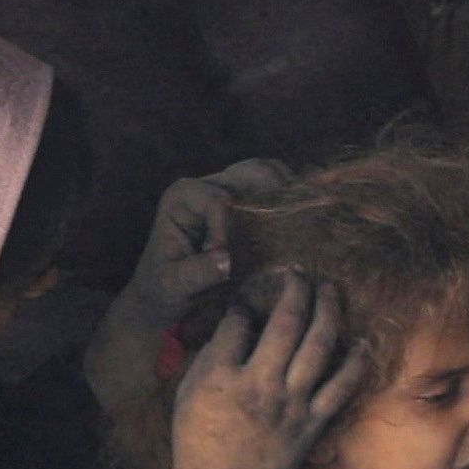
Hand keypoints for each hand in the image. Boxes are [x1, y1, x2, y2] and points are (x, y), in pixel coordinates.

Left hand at [88, 162, 290, 416]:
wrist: (161, 296)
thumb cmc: (162, 289)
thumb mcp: (174, 285)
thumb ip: (198, 272)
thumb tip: (227, 261)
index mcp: (182, 197)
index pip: (219, 201)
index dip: (229, 229)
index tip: (227, 262)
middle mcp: (204, 186)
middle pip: (250, 172)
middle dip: (277, 192)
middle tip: (298, 219)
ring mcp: (225, 192)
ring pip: (267, 176)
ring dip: (288, 193)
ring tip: (307, 216)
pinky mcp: (240, 206)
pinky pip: (271, 191)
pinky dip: (288, 201)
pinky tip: (303, 219)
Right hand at [165, 271, 368, 468]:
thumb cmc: (197, 447)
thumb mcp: (187, 396)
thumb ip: (210, 358)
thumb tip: (235, 327)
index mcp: (221, 376)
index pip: (239, 321)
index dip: (247, 302)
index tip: (252, 298)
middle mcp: (259, 385)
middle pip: (286, 322)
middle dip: (295, 289)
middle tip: (299, 274)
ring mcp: (291, 405)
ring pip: (318, 345)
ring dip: (328, 311)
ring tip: (330, 290)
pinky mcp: (312, 425)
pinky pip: (341, 387)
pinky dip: (356, 362)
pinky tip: (362, 341)